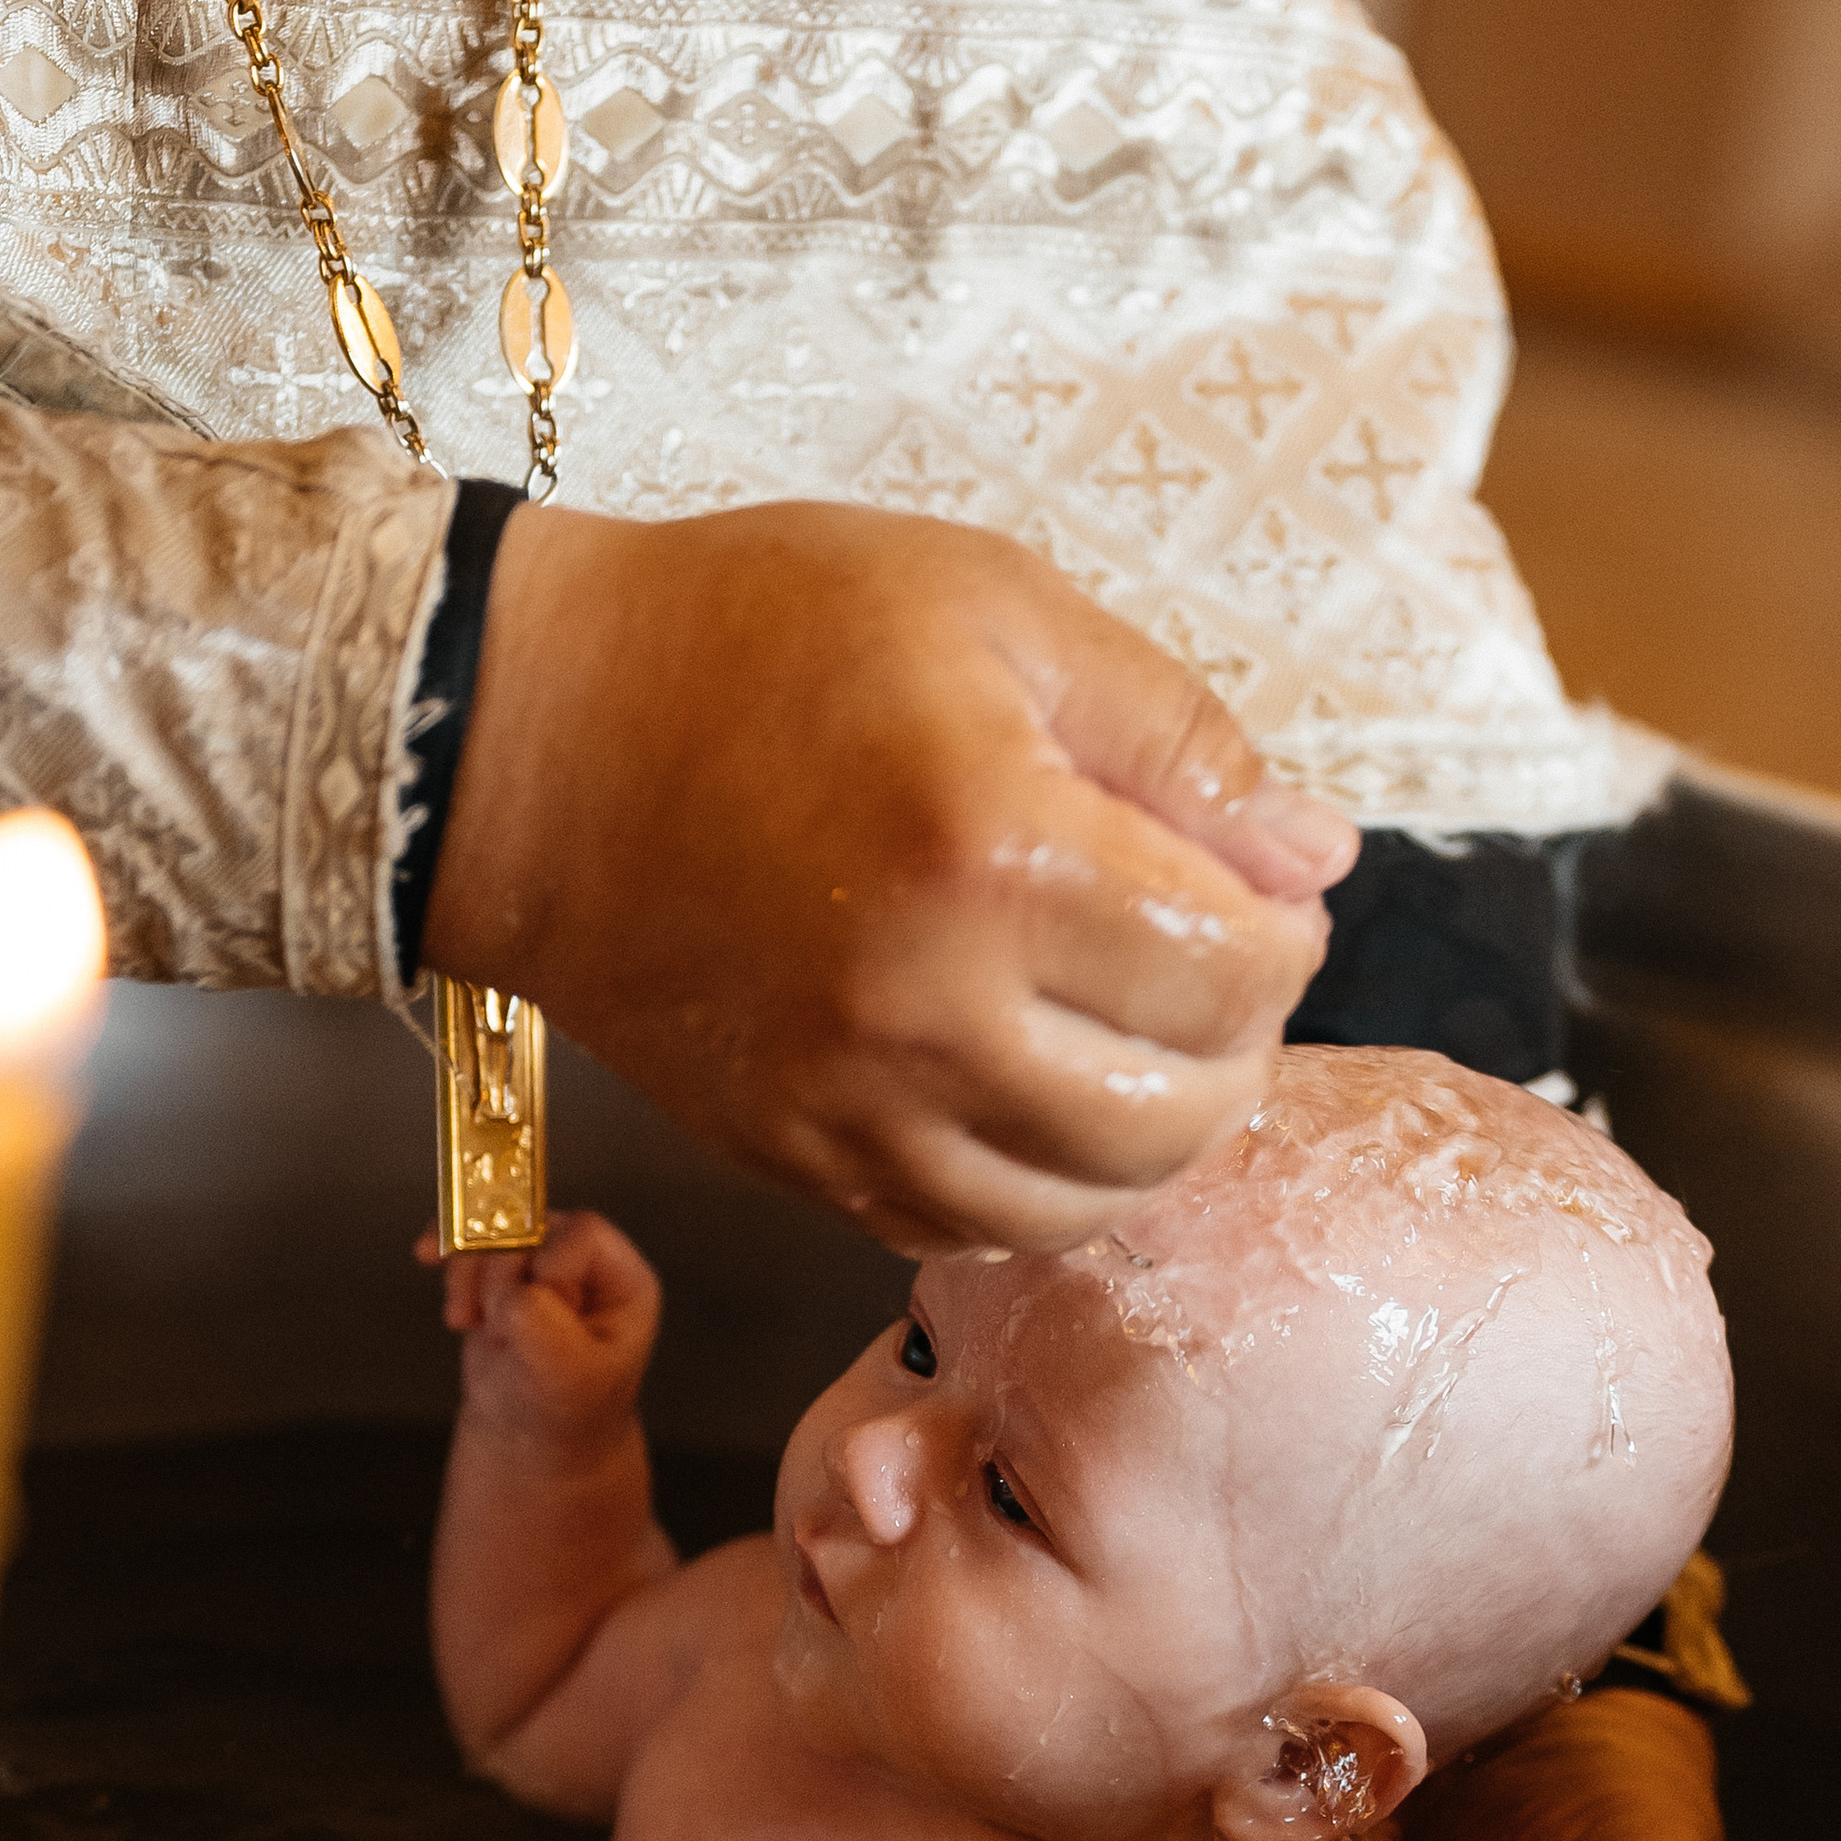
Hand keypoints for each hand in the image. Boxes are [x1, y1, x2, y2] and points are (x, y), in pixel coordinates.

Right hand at [422, 1207, 659, 1449]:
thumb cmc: (566, 1408)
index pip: (582, 1236)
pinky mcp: (501, 1272)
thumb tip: (508, 1286)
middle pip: (530, 1226)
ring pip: (491, 1231)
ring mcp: (539, 1263)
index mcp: (622, 1279)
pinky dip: (447, 1250)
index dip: (549, 1270)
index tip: (537, 1321)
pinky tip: (427, 1255)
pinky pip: (467, 1238)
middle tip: (499, 1331)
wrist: (532, 1433)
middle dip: (500, 1277)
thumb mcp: (567, 1374)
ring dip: (468, 1275)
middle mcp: (585, 1262)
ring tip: (470, 1323)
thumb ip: (541, 1323)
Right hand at [430, 501, 1358, 1257]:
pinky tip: (1041, 1104)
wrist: (527, 743)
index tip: (1267, 894)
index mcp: (996, 850)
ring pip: (1084, 1208)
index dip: (1285, 936)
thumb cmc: (758, 639)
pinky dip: (1040, 1190)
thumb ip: (1176, 736)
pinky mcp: (794, 1160)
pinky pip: (966, 1232)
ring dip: (1154, 1142)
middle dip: (1240, 1050)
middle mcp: (928, 1008)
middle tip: (1220, 974)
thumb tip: (1314, 855)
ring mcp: (852, 1106)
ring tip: (1148, 1052)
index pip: (1234, 967)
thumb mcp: (995, 609)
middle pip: (1181, 1114)